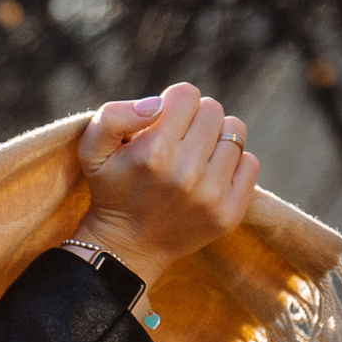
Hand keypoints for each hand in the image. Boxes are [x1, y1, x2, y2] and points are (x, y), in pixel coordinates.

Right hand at [70, 81, 257, 288]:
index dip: (172, 104)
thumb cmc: (111, 190)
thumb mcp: (91, 150)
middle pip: (213, 109)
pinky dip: (233, 163)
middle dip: (194, 119)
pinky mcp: (231, 211)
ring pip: (235, 132)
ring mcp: (212, 194)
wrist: (126, 247)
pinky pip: (250, 162)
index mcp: (153, 152)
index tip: (162, 123)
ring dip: (215, 139)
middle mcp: (186, 172)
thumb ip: (112, 116)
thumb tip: (156, 104)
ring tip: (194, 157)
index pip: (187, 94)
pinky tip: (210, 175)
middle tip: (178, 141)